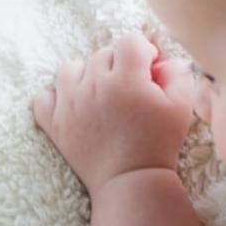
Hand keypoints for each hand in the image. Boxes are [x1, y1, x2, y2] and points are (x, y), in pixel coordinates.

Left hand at [32, 31, 194, 195]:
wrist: (131, 184)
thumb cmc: (159, 146)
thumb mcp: (181, 108)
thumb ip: (178, 75)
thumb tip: (165, 60)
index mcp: (127, 78)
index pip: (130, 41)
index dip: (142, 51)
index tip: (148, 70)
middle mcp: (94, 85)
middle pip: (102, 54)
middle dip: (118, 67)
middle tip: (129, 92)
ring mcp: (70, 103)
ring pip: (72, 68)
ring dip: (86, 75)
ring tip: (100, 95)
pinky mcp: (55, 124)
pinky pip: (44, 97)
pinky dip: (56, 98)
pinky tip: (74, 107)